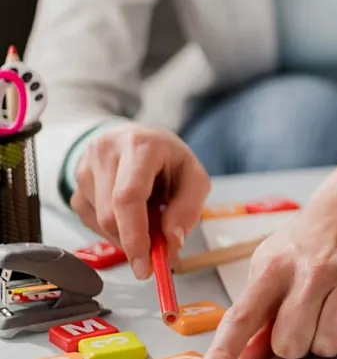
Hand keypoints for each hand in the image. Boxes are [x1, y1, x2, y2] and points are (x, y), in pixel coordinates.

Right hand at [70, 124, 209, 278]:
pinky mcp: (75, 185)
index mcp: (140, 146)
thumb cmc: (167, 159)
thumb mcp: (193, 178)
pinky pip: (91, 222)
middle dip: (133, 243)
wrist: (138, 139)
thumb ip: (187, 210)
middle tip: (155, 255)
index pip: (128, 197)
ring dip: (126, 234)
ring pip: (100, 222)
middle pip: (111, 215)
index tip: (145, 265)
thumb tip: (170, 243)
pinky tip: (128, 214)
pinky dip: (113, 229)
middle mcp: (106, 153)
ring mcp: (85, 168)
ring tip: (148, 215)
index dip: (135, 236)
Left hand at [204, 146, 336, 358]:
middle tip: (302, 319)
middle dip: (293, 343)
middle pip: (288, 344)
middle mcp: (311, 272)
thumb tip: (242, 355)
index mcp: (274, 268)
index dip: (226, 348)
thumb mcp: (271, 268)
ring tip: (328, 309)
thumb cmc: (307, 247)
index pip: (242, 317)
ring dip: (326, 337)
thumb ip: (256, 312)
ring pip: (326, 346)